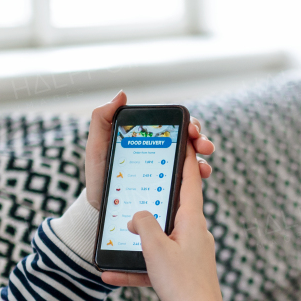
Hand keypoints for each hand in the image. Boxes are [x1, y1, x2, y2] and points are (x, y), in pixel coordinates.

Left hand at [84, 92, 214, 210]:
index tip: (191, 129)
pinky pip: (188, 180)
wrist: (99, 205)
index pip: (173, 124)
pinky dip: (198, 176)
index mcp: (147, 136)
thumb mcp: (97, 145)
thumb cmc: (98, 174)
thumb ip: (102, 118)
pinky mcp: (169, 186)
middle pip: (188, 138)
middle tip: (202, 146)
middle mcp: (161, 149)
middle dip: (200, 139)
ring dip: (202, 159)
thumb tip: (122, 95)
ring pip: (192, 158)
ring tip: (203, 167)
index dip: (187, 122)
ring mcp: (167, 168)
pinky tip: (200, 178)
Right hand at [101, 131, 226, 300]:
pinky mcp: (185, 273)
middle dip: (153, 197)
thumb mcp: (155, 249)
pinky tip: (110, 275)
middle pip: (173, 206)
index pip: (190, 179)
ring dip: (138, 240)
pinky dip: (137, 268)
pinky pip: (157, 263)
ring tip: (115, 242)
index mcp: (193, 220)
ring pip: (161, 238)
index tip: (184, 136)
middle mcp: (195, 232)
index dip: (186, 155)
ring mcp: (191, 253)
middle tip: (138, 182)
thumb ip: (142, 224)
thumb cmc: (182, 283)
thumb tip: (136, 216)